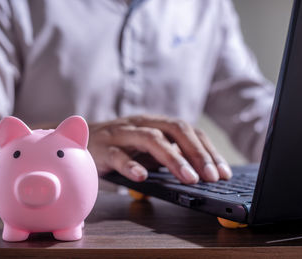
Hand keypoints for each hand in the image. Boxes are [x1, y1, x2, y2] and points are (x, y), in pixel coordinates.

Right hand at [88, 115, 231, 183]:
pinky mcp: (102, 147)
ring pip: (151, 139)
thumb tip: (199, 174)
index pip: (188, 131)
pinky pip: (118, 155)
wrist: (78, 140)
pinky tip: (142, 178)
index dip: (208, 150)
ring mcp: (122, 133)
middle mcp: (141, 123)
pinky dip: (131, 165)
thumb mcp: (147, 151)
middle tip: (212, 177)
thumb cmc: (118, 148)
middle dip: (197, 153)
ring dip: (173, 158)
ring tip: (189, 178)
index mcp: (155, 123)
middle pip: (175, 129)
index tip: (223, 172)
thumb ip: (168, 158)